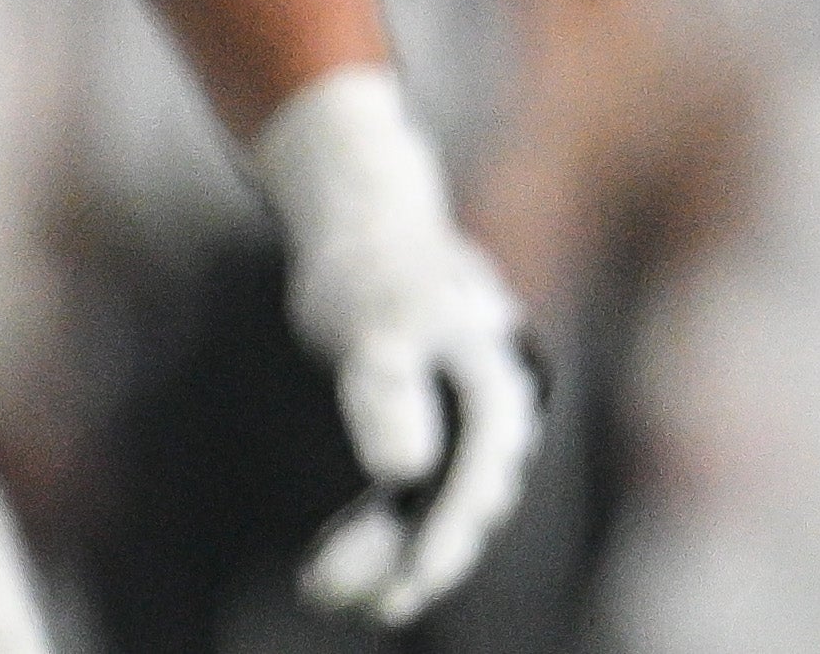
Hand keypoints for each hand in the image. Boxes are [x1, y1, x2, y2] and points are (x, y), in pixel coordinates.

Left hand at [261, 69, 548, 626]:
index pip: (476, 476)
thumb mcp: (371, 319)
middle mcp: (494, 404)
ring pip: (431, 499)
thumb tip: (405, 472)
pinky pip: (411, 486)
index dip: (443, 536)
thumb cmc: (367, 264)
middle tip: (366, 605)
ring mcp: (465, 413)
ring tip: (324, 591)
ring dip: (384, 548)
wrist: (361, 214)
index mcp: (495, 380)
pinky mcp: (432, 417)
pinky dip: (375, 524)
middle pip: (458, 497)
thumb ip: (387, 390)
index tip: (404, 586)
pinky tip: (330, 565)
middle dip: (412, 555)